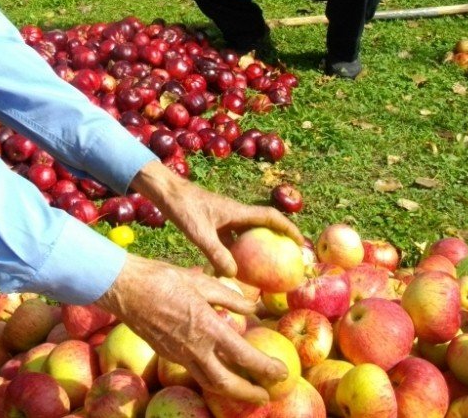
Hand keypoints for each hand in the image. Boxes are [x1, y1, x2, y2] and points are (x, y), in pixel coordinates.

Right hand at [96, 255, 288, 402]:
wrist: (126, 288)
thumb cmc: (164, 278)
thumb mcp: (202, 281)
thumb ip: (230, 297)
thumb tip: (252, 308)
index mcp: (208, 328)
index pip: (244, 357)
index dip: (266, 368)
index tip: (281, 372)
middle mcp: (194, 348)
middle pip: (226, 384)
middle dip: (249, 393)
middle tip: (266, 396)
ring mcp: (178, 354)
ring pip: (208, 382)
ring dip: (230, 390)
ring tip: (246, 390)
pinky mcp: (167, 353)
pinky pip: (194, 370)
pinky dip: (210, 375)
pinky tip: (218, 368)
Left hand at [130, 161, 304, 278]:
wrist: (166, 192)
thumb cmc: (183, 208)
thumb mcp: (199, 232)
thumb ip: (216, 253)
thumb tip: (233, 274)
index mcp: (238, 212)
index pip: (271, 218)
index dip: (288, 229)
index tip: (301, 242)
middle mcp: (235, 214)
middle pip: (264, 226)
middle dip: (278, 240)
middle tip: (288, 258)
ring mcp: (225, 218)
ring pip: (247, 234)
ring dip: (257, 247)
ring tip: (265, 267)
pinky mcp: (214, 223)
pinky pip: (232, 239)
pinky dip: (237, 251)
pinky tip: (232, 268)